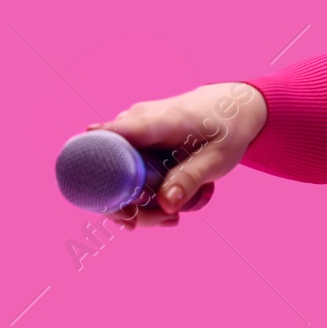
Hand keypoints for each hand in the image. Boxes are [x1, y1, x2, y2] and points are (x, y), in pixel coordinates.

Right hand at [89, 82, 267, 229]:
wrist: (228, 108)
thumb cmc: (225, 130)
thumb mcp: (218, 158)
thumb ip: (191, 179)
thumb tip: (166, 205)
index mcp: (158, 120)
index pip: (114, 133)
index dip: (97, 163)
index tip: (108, 202)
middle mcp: (134, 121)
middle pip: (108, 168)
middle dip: (125, 203)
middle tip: (164, 219)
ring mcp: (129, 131)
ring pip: (112, 175)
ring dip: (134, 204)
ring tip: (171, 217)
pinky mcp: (130, 142)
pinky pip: (122, 173)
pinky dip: (138, 195)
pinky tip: (164, 209)